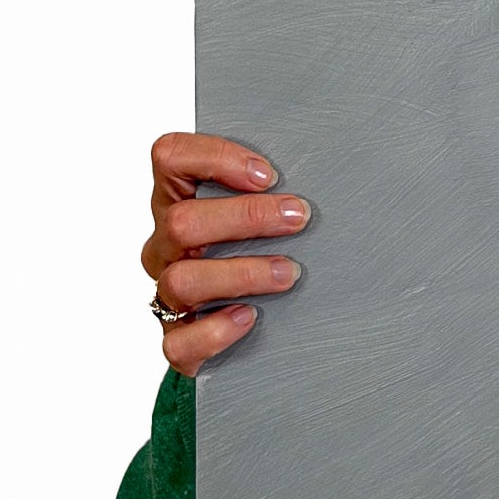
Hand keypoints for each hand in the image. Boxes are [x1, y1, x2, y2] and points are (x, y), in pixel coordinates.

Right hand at [141, 132, 310, 377]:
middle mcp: (167, 247)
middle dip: (246, 216)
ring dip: (242, 272)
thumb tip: (331, 174)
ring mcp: (168, 296)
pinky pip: (180, 341)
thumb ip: (274, 193)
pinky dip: (217, 329)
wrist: (248, 339)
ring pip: (183, 280)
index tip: (268, 175)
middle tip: (298, 217)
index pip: (170, 158)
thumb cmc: (259, 257)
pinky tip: (250, 317)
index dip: (215, 157)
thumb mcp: (261, 217)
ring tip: (288, 272)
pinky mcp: (179, 341)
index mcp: (178, 203)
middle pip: (181, 222)